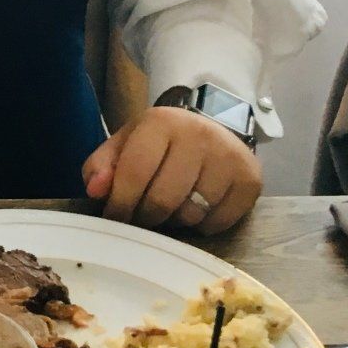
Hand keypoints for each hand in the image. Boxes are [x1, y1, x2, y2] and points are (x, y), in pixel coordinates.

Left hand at [82, 105, 262, 233]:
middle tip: (142, 217)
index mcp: (161, 122)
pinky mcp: (251, 180)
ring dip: (175, 220)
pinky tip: (198, 208)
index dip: (119, 203)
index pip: (134, 173)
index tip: (114, 218)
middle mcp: (199, 135)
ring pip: (192, 214)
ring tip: (171, 206)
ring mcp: (229, 157)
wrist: (213, 130)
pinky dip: (203, 225)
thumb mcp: (125, 144)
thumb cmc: (160, 143)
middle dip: (146, 216)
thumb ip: (101, 165)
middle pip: (163, 200)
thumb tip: (96, 190)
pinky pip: (219, 223)